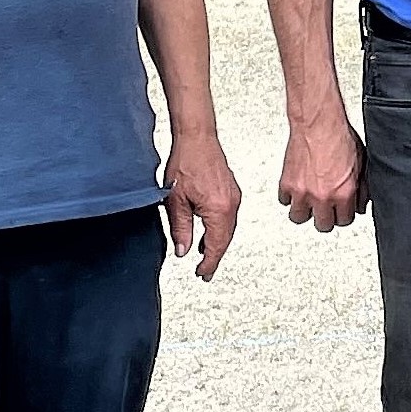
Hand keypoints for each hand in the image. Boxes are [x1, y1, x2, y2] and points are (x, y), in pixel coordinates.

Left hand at [163, 128, 242, 280]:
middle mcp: (231, 204)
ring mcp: (234, 196)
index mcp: (219, 209)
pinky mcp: (232, 191)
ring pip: (228, 228)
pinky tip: (208, 232)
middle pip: (225, 239)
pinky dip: (219, 229)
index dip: (208, 263)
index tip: (202, 274)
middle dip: (214, 256)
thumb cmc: (186, 162)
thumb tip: (183, 250)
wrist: (197, 138)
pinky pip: (228, 217)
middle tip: (204, 271)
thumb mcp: (176, 202)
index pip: (216, 245)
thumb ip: (181, 229)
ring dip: (217, 242)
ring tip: (203, 254)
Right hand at [279, 111, 368, 230]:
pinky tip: (299, 189)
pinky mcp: (286, 183)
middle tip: (327, 208)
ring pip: (299, 218)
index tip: (343, 210)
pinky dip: (290, 197)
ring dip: (305, 211)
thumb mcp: (362, 162)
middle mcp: (322, 196)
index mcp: (343, 193)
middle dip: (326, 217)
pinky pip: (285, 201)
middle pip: (323, 225)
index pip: (344, 221)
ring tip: (311, 201)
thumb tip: (361, 204)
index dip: (345, 215)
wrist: (318, 122)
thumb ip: (362, 187)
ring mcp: (302, 192)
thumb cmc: (339, 136)